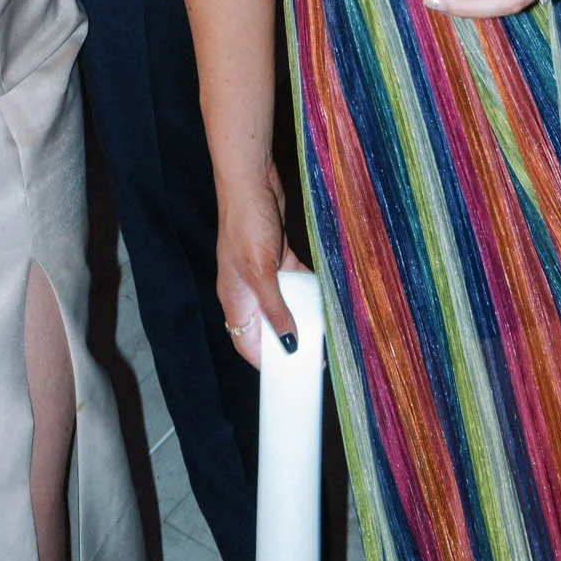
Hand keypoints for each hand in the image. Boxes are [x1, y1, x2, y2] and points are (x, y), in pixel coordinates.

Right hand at [215, 166, 306, 370]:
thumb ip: (274, 309)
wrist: (250, 181)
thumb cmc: (245, 224)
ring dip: (301, 316)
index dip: (266, 362)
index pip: (247, 344)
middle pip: (268, 327)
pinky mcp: (279, 256)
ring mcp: (263, 273)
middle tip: (314, 359)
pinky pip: (295, 281)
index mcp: (235, 299)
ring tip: (324, 334)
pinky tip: (325, 299)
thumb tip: (288, 344)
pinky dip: (307, 290)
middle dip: (288, 342)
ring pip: (284, 304)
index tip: (290, 379)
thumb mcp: (260, 272)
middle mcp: (248, 291)